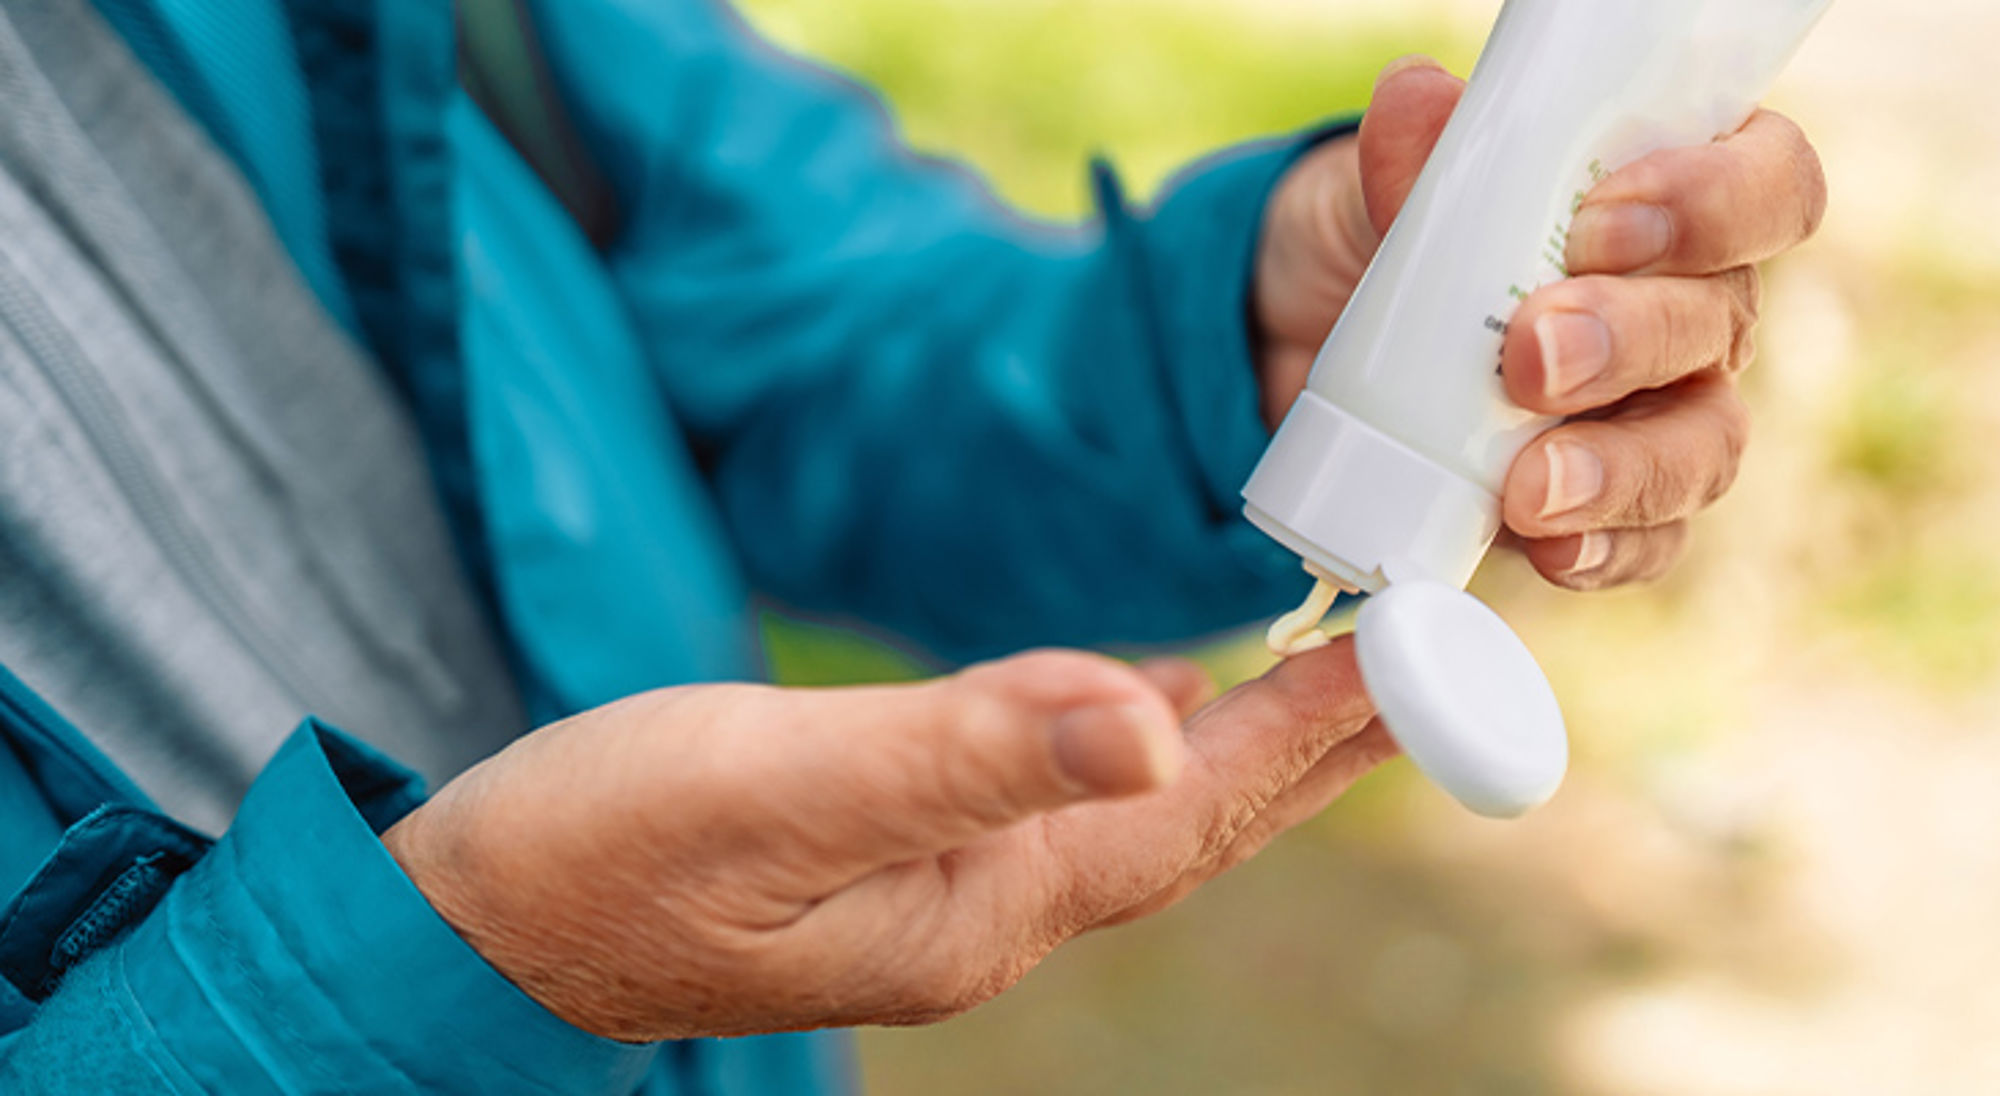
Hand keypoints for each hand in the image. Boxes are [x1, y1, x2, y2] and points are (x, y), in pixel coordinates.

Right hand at [383, 647, 1391, 1041]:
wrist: (475, 928)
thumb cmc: (600, 852)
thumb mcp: (771, 789)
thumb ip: (958, 749)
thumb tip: (1157, 714)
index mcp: (979, 903)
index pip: (1191, 813)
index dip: (1314, 735)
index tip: (1426, 655)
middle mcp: (985, 913)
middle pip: (1191, 824)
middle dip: (1316, 744)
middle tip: (1431, 660)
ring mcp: (942, 895)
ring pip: (1135, 810)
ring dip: (1244, 742)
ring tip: (1333, 674)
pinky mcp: (894, 860)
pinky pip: (1060, 798)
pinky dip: (1136, 741)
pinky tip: (1153, 704)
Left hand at [1254, 56, 1827, 588]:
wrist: (1326, 346)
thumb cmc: (1402, 240)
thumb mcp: (1392, 186)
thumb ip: (1418, 156)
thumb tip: (1416, 101)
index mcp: (1679, 200)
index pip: (1768, 186)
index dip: (1711, 202)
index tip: (1599, 220)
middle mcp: (1695, 309)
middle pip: (1720, 324)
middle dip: (1627, 340)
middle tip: (1531, 354)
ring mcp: (1660, 415)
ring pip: (1699, 447)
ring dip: (1621, 469)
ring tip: (1531, 487)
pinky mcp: (1608, 507)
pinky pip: (1643, 542)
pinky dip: (1601, 553)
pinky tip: (1549, 554)